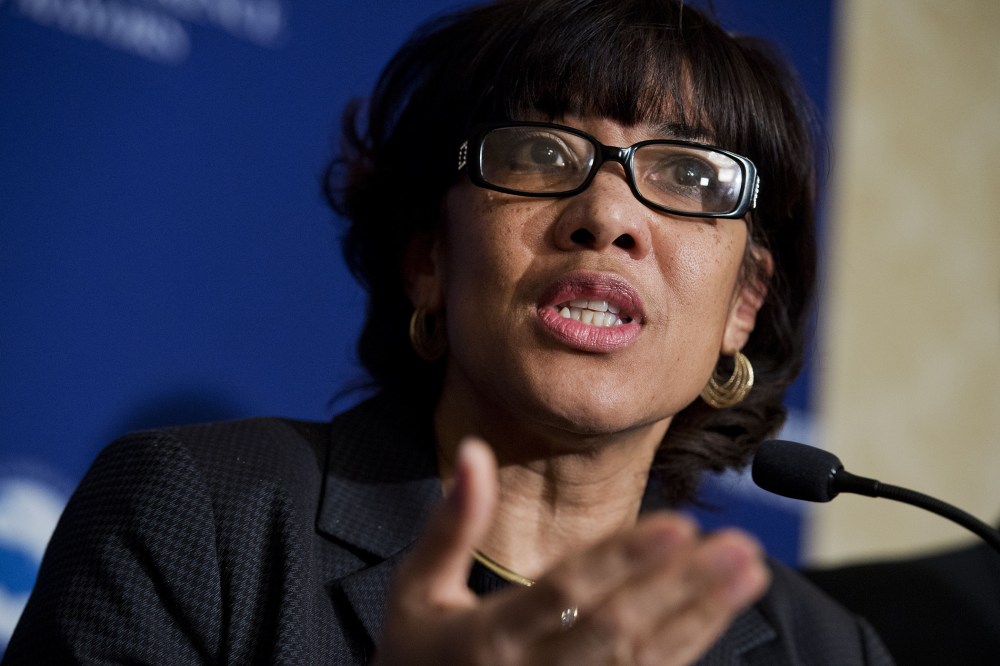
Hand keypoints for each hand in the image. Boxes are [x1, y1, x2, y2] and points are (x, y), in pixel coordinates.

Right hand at [374, 438, 769, 665]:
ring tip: (747, 571)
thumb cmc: (415, 658)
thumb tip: (474, 450)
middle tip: (738, 545)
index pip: (566, 592)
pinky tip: (717, 612)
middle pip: (620, 628)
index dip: (623, 560)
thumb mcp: (415, 591)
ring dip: (701, 614)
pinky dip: (688, 645)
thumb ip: (450, 524)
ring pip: (644, 659)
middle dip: (683, 586)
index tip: (676, 525)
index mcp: (490, 638)